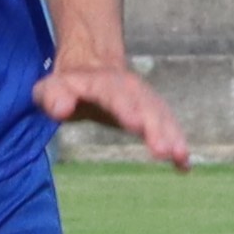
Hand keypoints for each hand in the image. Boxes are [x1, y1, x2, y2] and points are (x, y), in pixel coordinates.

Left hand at [36, 57, 192, 166]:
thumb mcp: (49, 88)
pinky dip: (176, 144)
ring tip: (179, 156)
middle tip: (162, 150)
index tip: (136, 125)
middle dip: (154, 127)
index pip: (114, 94)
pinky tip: (184, 165)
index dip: (126, 108)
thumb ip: (52, 97)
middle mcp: (128, 89)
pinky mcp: (153, 113)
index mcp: (101, 83)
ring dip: (171, 136)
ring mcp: (144, 100)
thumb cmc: (66, 86)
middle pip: (144, 106)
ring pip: (161, 116)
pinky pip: (168, 127)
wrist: (90, 68)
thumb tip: (61, 110)